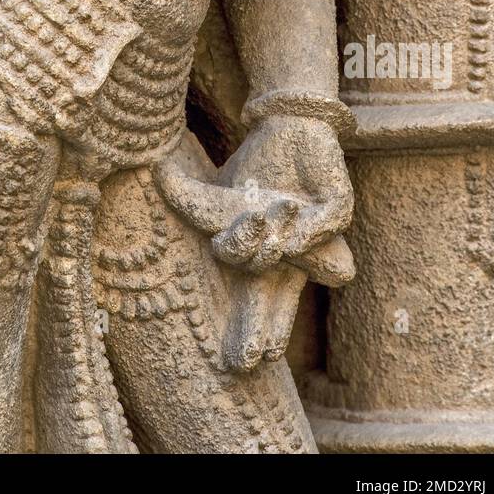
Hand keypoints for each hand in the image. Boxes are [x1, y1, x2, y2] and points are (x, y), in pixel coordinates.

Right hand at [156, 115, 353, 371]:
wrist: (294, 131)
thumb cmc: (256, 174)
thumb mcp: (219, 196)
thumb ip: (189, 199)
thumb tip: (156, 172)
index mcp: (262, 261)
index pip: (253, 304)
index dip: (250, 330)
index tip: (243, 362)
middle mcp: (292, 257)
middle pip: (280, 299)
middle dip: (270, 325)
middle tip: (260, 355)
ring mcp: (317, 236)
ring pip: (302, 260)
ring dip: (273, 248)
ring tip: (265, 236)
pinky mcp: (337, 207)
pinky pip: (329, 224)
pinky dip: (311, 226)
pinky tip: (293, 211)